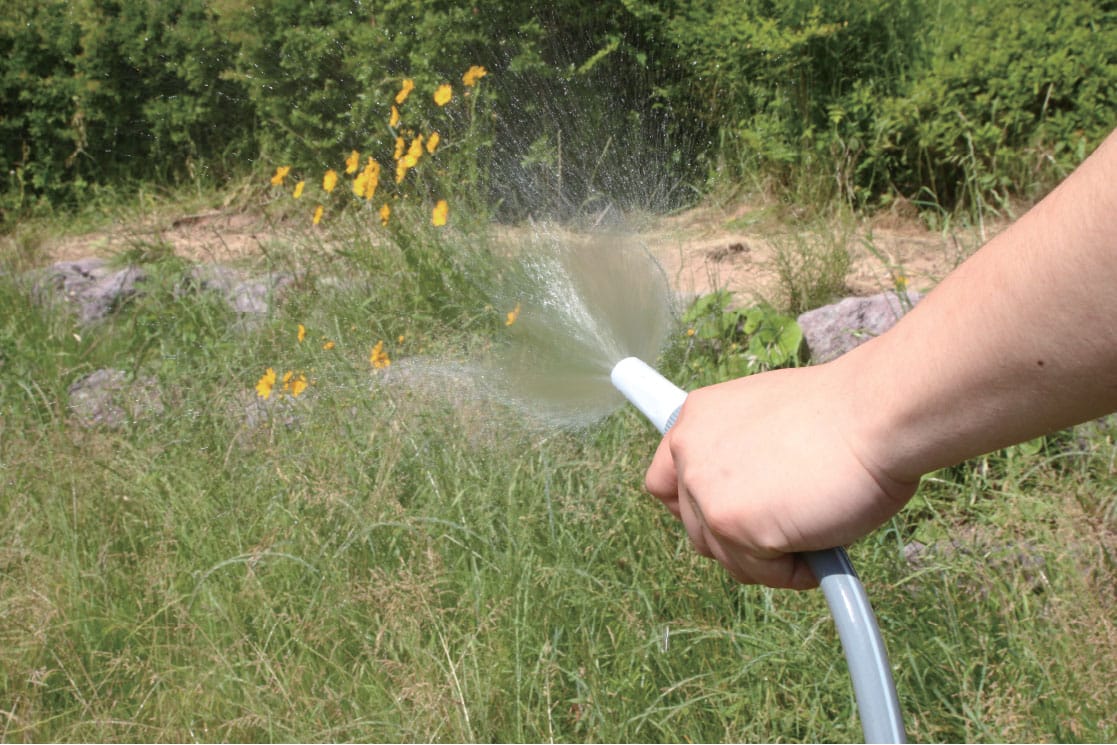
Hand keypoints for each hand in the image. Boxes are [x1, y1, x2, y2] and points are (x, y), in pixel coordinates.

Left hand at [644, 364, 917, 588]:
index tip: (723, 518)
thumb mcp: (768, 420)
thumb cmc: (844, 415)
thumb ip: (741, 454)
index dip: (694, 507)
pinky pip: (762, 572)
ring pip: (728, 557)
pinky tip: (823, 540)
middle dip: (738, 538)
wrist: (875, 415)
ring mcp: (707, 493)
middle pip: (695, 528)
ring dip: (769, 556)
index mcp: (696, 420)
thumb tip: (747, 498)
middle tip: (786, 526)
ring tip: (814, 527)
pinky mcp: (734, 527)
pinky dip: (795, 570)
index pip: (662, 482)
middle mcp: (689, 454)